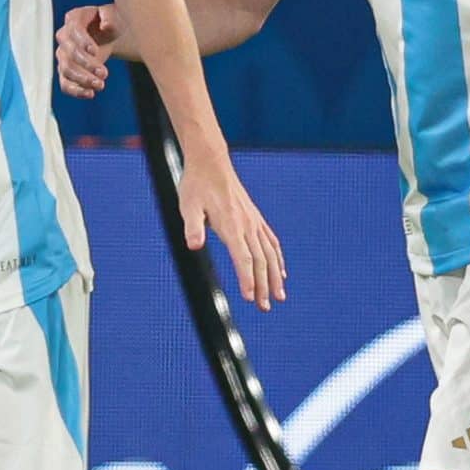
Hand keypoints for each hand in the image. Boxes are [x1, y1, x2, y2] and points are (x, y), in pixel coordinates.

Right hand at [55, 4, 120, 98]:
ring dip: (82, 79)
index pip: (74, 30)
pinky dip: (76, 91)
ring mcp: (63, 55)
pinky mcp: (66, 71)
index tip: (95, 51)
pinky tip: (91, 94)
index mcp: (74, 18)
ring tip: (100, 85)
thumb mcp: (115, 14)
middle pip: (69, 52)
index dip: (82, 42)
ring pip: (66, 70)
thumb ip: (110, 16)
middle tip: (104, 73)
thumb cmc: (111, 22)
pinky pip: (65, 83)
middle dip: (86, 65)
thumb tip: (105, 26)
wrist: (108, 35)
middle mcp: (64, 36)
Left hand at [180, 156, 287, 309]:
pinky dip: (278, 259)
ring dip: (275, 277)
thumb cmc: (196, 185)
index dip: (247, 279)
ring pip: (269, 254)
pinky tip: (281, 273)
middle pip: (259, 260)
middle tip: (265, 307)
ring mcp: (253, 222)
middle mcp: (247, 225)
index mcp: (231, 225)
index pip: (242, 257)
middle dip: (263, 286)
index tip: (249, 297)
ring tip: (279, 297)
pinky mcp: (255, 218)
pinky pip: (271, 242)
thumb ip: (192, 226)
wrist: (211, 162)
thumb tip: (193, 245)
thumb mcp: (188, 205)